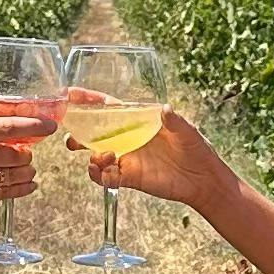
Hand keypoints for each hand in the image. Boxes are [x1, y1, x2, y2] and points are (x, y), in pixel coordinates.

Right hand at [0, 118, 47, 222]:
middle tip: (25, 153)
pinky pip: (10, 192)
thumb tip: (0, 138)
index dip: (33, 126)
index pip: (8, 127)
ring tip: (25, 169)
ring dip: (26, 171)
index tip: (49, 125)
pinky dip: (23, 188)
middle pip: (16, 153)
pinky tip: (29, 185)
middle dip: (26, 154)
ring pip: (17, 173)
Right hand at [67, 107, 229, 209]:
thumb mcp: (187, 131)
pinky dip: (98, 175)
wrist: (203, 179)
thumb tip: (166, 109)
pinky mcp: (129, 177)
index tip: (70, 94)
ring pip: (95, 155)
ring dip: (91, 155)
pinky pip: (105, 176)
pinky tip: (103, 172)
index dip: (88, 100)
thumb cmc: (196, 149)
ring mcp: (126, 158)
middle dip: (78, 132)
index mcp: (137, 121)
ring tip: (104, 156)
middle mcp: (127, 138)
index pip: (108, 107)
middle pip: (94, 132)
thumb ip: (175, 121)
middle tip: (71, 136)